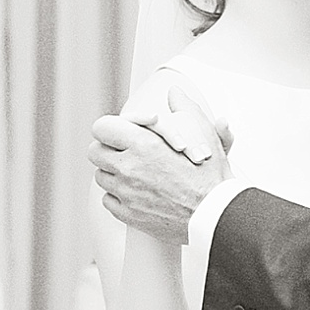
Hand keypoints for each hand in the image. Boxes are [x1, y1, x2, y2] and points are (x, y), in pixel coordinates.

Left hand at [89, 85, 231, 244]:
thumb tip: (175, 94)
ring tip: (132, 173)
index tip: (118, 133)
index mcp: (144, 144)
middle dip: (108, 150)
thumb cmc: (211, 179)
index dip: (109, 129)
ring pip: (101, 177)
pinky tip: (135, 193)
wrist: (215, 215)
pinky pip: (108, 201)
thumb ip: (185, 108)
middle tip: (122, 152)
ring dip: (113, 173)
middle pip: (95, 152)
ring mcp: (126, 193)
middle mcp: (129, 168)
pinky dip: (118, 197)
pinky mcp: (129, 214)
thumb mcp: (203, 133)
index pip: (102, 128)